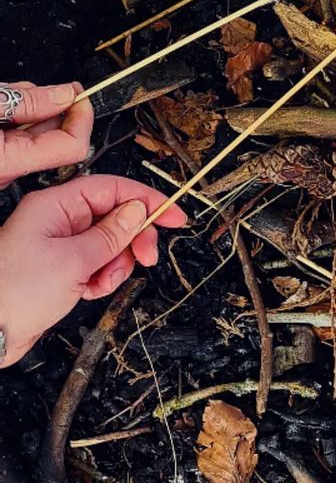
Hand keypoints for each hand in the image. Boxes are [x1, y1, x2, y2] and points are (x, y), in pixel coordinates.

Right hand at [0, 82, 93, 189]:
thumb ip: (29, 103)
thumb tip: (65, 95)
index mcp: (9, 162)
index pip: (72, 146)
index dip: (81, 116)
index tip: (78, 94)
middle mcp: (5, 172)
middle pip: (52, 135)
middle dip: (49, 104)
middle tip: (35, 88)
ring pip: (32, 131)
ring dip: (28, 106)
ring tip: (7, 93)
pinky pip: (13, 135)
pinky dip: (13, 113)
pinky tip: (1, 100)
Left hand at [0, 176, 185, 365]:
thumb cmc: (14, 294)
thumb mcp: (74, 261)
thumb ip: (111, 234)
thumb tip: (138, 211)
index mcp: (56, 206)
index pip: (112, 188)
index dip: (147, 199)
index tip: (173, 215)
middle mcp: (58, 221)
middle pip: (114, 216)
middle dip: (133, 237)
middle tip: (147, 257)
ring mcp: (59, 246)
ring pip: (109, 244)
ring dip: (116, 264)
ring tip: (102, 282)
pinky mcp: (60, 270)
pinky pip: (96, 264)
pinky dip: (102, 278)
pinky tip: (91, 291)